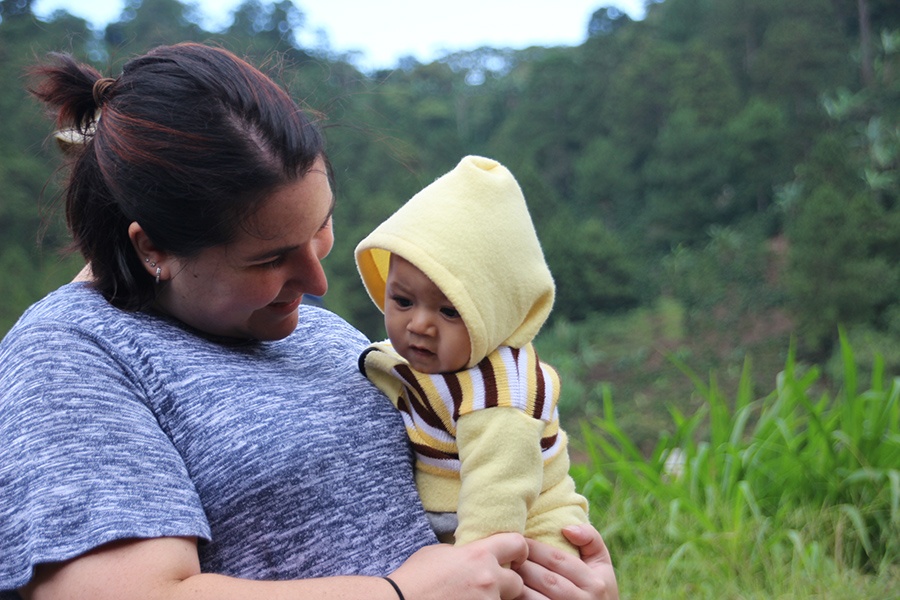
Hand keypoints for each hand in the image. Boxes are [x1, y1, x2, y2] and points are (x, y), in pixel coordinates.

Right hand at [390, 533, 528, 599]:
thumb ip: (463, 553)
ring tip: (467, 598)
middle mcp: (488, 580)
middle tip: (487, 588)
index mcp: (478, 555)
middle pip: (517, 583)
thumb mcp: (439, 553)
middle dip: (506, 586)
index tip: (515, 558)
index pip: (517, 544)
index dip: (519, 551)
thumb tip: (472, 556)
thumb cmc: (414, 578)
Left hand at [512, 524, 618, 599]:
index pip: (557, 559)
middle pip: (545, 579)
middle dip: (522, 564)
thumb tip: (566, 528)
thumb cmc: (596, 589)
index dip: (535, 548)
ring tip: (503, 570)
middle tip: (506, 554)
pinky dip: (516, 598)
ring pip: (533, 597)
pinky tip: (507, 589)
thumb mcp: (601, 564)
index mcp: (594, 582)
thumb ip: (590, 539)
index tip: (520, 540)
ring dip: (515, 583)